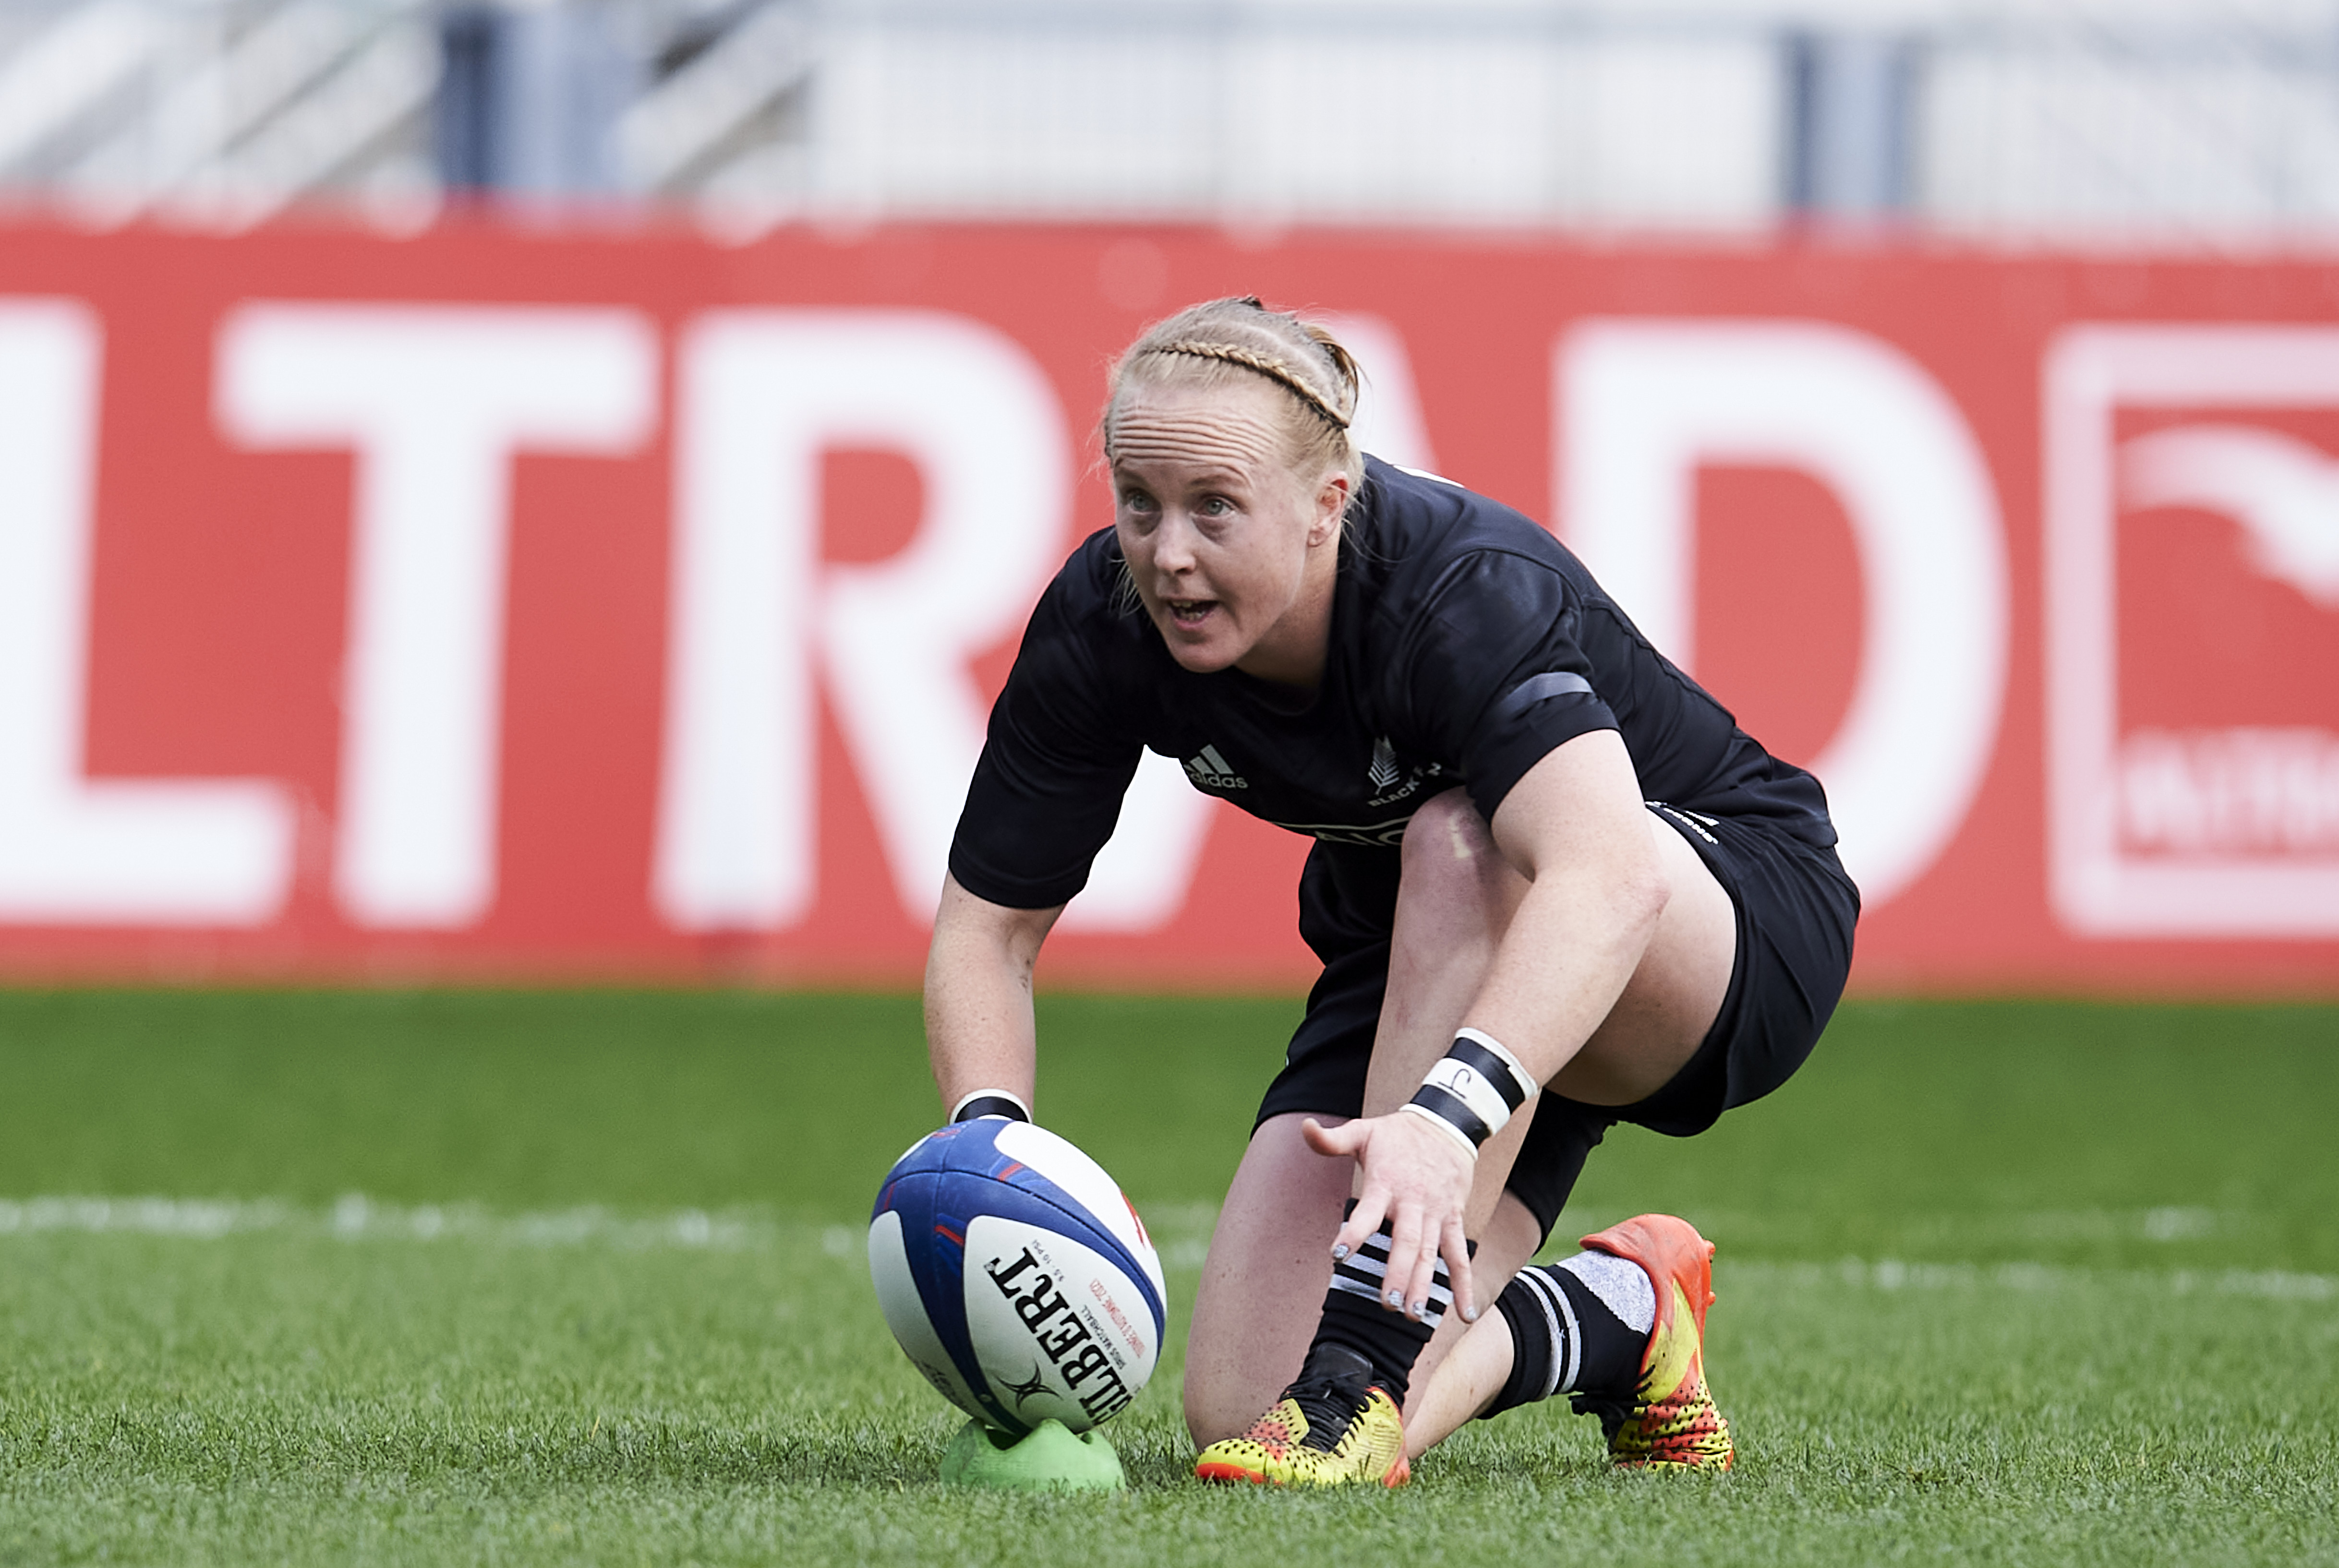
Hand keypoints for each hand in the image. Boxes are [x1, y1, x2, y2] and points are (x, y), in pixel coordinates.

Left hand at [1302, 1111, 1477, 1324]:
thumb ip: (1332, 1139)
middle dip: (1398, 1272)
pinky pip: (1460, 1254)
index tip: (1338, 1254)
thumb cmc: (1397, 1135)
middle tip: (1387, 1303)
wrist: (1447, 1124)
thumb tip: (1303, 1127)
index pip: (1368, 1211)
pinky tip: (1464, 1313)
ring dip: (1423, 1285)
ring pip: (1431, 1253)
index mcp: (1386, 1183)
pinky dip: (1464, 1284)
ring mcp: (1436, 1213)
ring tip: (1414, 1315)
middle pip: (1406, 1241)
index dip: (1354, 1232)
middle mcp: (1412, 1202)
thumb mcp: (1363, 1131)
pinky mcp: (1453, 1220)